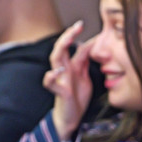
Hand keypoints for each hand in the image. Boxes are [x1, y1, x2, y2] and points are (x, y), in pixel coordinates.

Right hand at [44, 20, 94, 140]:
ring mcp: (60, 79)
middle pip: (61, 48)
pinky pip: (50, 82)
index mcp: (71, 66)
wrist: (71, 117)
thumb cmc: (77, 96)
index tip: (84, 24)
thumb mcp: (84, 76)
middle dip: (68, 36)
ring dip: (60, 48)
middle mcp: (64, 70)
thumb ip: (85, 62)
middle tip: (77, 26)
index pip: (73, 47)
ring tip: (68, 39)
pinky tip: (57, 71)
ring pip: (54, 60)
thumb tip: (91, 46)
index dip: (78, 36)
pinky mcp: (59, 91)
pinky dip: (52, 76)